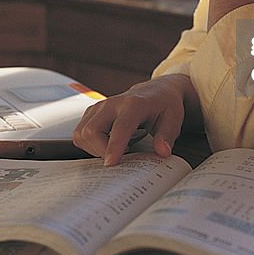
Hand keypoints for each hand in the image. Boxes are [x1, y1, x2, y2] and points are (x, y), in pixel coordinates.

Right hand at [72, 74, 197, 165]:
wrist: (156, 90)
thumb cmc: (164, 105)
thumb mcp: (174, 118)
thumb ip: (167, 135)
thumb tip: (162, 152)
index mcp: (134, 104)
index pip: (120, 126)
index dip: (114, 146)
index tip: (111, 163)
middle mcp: (113, 103)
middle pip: (91, 130)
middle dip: (99, 151)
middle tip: (118, 159)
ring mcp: (100, 107)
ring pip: (82, 133)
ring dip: (93, 148)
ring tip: (113, 150)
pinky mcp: (92, 112)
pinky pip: (80, 132)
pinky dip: (89, 144)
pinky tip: (105, 144)